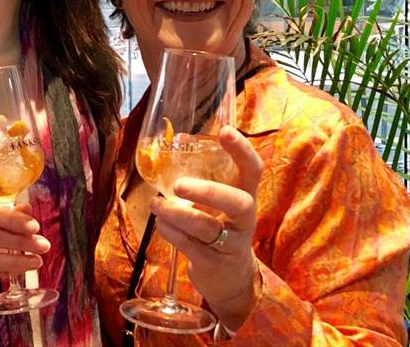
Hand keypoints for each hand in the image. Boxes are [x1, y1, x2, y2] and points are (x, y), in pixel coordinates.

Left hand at [151, 125, 262, 328]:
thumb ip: (205, 182)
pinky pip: (190, 246)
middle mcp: (245, 220)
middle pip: (238, 203)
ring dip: (177, 214)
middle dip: (209, 192)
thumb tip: (167, 153)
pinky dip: (171, 233)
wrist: (231, 279)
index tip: (224, 131)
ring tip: (156, 204)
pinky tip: (160, 223)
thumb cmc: (221, 229)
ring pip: (207, 227)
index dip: (242, 150)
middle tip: (179, 185)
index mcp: (246, 197)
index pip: (253, 170)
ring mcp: (232, 244)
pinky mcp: (214, 264)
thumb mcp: (221, 205)